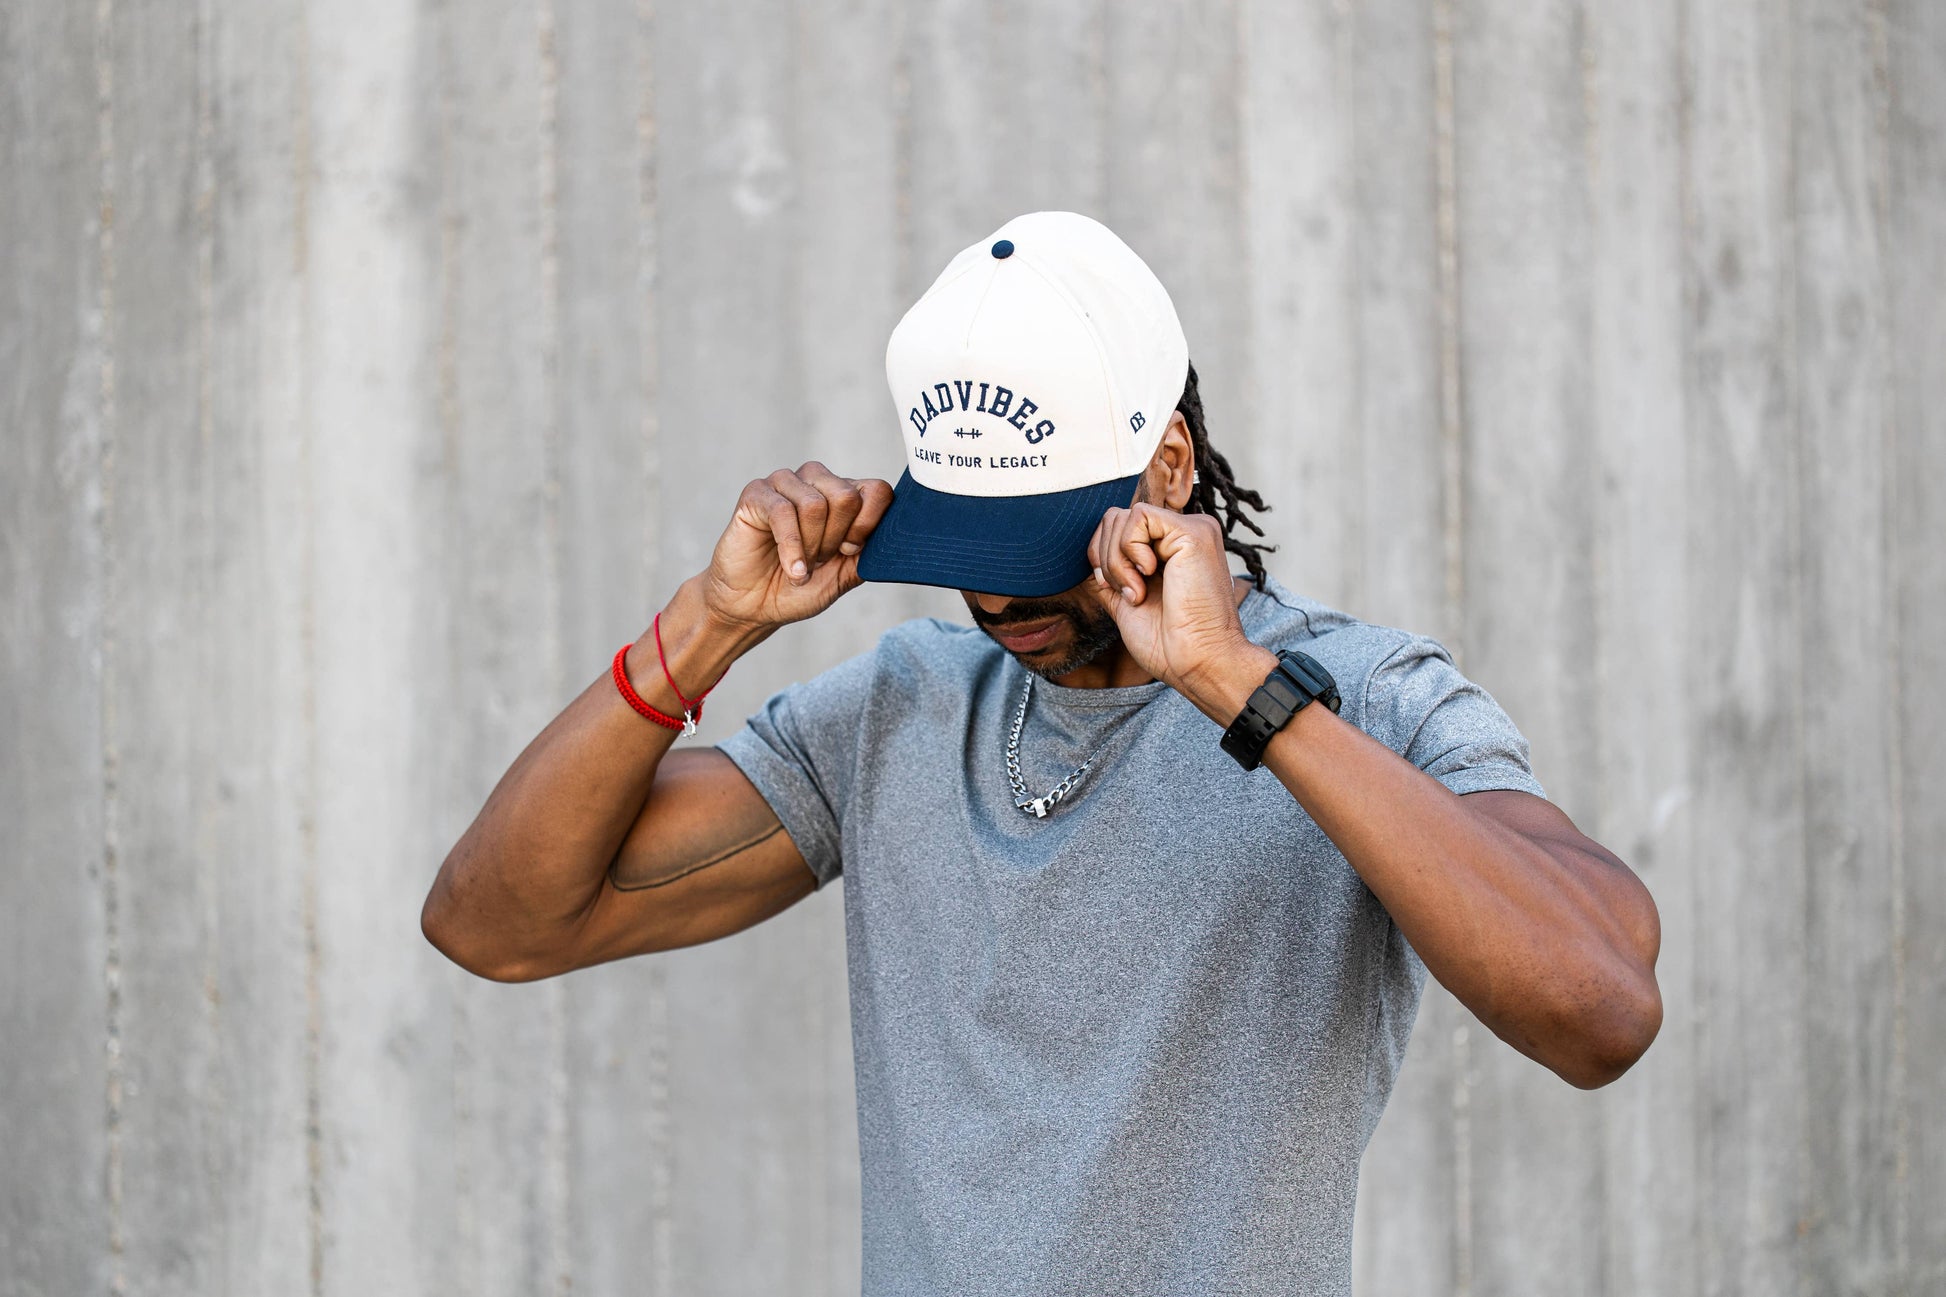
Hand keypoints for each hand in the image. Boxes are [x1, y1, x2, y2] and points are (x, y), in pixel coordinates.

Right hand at [698, 463, 894, 633]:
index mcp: (843, 495)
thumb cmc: (797, 588)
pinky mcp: (757, 493)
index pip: (876, 489)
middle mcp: (816, 482)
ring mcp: (785, 484)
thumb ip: (870, 553)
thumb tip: (896, 537)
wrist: (752, 606)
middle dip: (835, 539)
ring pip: (815, 504)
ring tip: (799, 562)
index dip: (868, 526)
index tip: (849, 551)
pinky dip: (791, 548)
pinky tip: (791, 569)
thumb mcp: (844, 576)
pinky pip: (783, 512)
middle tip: (818, 558)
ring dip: (810, 546)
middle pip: (847, 496)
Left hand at [1087, 503, 1267, 712]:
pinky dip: (1129, 549)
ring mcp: (1192, 529)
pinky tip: (1147, 576)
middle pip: (1116, 518)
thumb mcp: (1126, 603)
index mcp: (1172, 549)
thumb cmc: (1169, 644)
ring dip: (1117, 560)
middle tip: (1129, 594)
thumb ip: (1111, 576)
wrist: (1196, 662)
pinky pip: (1138, 516)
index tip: (1114, 590)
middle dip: (1106, 559)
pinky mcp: (1193, 532)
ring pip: (1122, 516)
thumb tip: (1091, 557)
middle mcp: (1184, 534)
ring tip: (1138, 592)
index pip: (1120, 528)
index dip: (1102, 556)